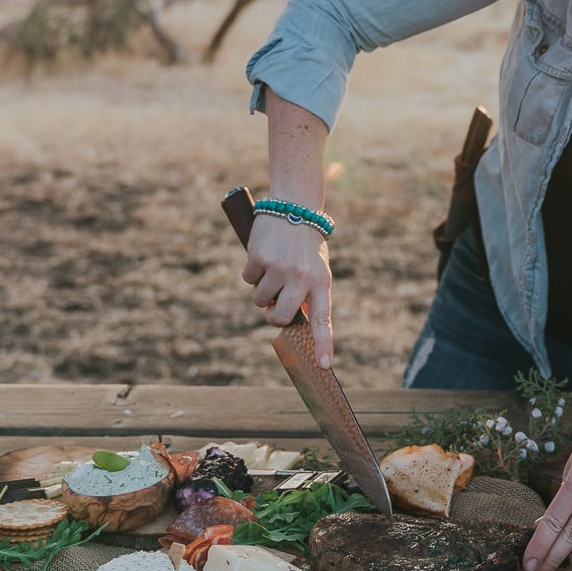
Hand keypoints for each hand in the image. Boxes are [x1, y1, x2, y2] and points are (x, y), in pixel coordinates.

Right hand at [241, 213, 333, 366]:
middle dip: (272, 315)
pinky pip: (248, 279)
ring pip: (259, 299)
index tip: (324, 366)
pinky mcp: (259, 257)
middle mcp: (302, 277)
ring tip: (273, 267)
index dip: (323, 344)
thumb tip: (293, 321)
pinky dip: (252, 271)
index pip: (323, 320)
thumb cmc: (307, 242)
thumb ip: (308, 294)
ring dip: (261, 289)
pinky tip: (263, 254)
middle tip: (273, 305)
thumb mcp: (316, 267)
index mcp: (321, 282)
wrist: (296, 204)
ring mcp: (279, 268)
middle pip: (279, 318)